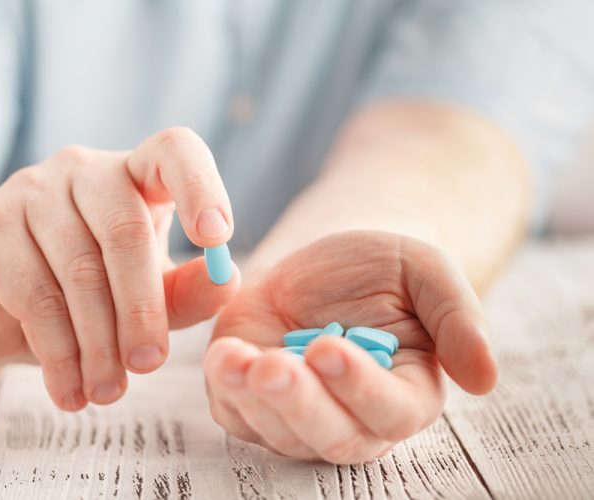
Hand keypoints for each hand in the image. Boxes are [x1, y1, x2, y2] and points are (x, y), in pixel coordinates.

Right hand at [0, 127, 239, 409]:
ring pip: (80, 271)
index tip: (216, 238)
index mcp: (132, 175)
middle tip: (149, 365)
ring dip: (100, 343)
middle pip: (127, 231)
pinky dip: (59, 353)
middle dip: (143, 309)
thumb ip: (186, 291)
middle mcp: (82, 170)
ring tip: (109, 392)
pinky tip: (70, 390)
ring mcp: (29, 191)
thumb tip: (228, 281)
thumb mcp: (143, 295)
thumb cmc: (80, 297)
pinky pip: (34, 294)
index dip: (200, 186)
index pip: (173, 150)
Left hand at [204, 231, 495, 462]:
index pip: (391, 412)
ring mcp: (299, 416)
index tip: (328, 349)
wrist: (321, 265)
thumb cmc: (378, 268)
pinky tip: (222, 355)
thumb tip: (484, 378)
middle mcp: (353, 416)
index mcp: (406, 391)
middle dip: (300, 405)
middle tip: (273, 368)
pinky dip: (225, 389)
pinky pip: (237, 414)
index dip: (361, 388)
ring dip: (255, 401)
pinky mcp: (254, 402)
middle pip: (332, 436)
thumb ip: (458, 318)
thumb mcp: (425, 272)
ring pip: (279, 433)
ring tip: (234, 358)